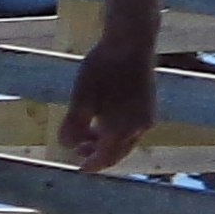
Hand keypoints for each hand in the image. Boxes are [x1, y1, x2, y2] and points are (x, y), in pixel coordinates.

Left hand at [58, 28, 161, 174]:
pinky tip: (101, 120)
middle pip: (117, 152)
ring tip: (86, 135)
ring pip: (126, 141)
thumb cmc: (103, 69)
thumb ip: (73, 125)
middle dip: (98, 155)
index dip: (91, 165)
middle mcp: (139, 128)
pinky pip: (132, 129)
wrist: (131, 44)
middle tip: (78, 150)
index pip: (105, 158)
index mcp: (122, 129)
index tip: (79, 170)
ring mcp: (147, 117)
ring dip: (106, 143)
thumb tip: (65, 146)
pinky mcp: (149, 107)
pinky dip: (116, 132)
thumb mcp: (81, 97)